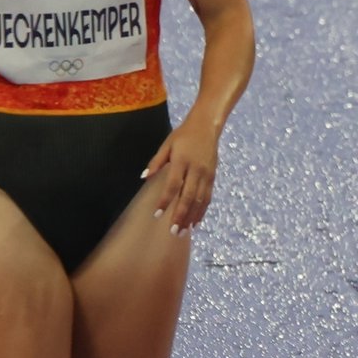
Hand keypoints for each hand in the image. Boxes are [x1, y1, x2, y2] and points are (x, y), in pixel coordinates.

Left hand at [144, 117, 220, 234]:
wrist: (206, 126)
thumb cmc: (183, 135)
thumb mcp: (167, 145)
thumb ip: (156, 162)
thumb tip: (144, 178)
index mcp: (182, 161)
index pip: (173, 185)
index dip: (165, 200)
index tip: (157, 214)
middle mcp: (196, 169)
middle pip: (188, 196)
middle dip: (180, 215)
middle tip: (173, 231)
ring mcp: (206, 174)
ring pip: (199, 200)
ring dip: (191, 217)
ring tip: (183, 231)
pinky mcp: (213, 177)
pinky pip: (208, 197)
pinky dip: (202, 211)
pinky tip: (196, 222)